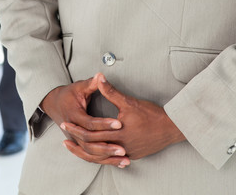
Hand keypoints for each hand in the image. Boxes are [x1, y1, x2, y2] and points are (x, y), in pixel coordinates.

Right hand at [41, 74, 128, 167]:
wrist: (54, 103)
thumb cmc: (68, 94)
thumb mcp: (79, 87)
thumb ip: (91, 84)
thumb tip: (100, 76)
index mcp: (73, 115)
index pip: (90, 123)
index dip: (104, 123)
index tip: (119, 123)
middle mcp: (72, 131)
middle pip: (90, 143)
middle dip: (107, 147)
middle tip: (123, 148)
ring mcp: (74, 139)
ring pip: (90, 154)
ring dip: (107, 158)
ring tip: (124, 159)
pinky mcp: (78, 144)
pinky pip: (91, 156)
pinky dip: (104, 161)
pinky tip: (119, 163)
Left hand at [61, 73, 184, 164]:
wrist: (171, 128)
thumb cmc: (151, 115)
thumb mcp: (129, 101)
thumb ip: (111, 91)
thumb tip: (98, 77)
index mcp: (118, 134)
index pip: (91, 133)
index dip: (77, 128)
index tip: (65, 124)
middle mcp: (121, 147)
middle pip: (94, 147)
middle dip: (78, 141)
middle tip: (65, 136)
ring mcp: (127, 153)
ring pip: (102, 157)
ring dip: (88, 152)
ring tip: (76, 147)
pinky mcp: (133, 155)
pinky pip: (113, 159)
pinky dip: (102, 156)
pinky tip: (96, 152)